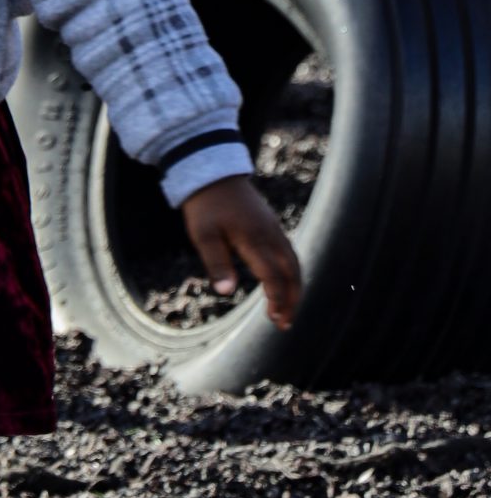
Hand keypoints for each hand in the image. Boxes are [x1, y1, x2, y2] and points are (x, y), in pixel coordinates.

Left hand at [182, 176, 301, 329]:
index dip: (277, 298)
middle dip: (292, 299)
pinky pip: (289, 254)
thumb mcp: (203, 235)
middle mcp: (271, 235)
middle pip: (293, 272)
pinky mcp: (272, 226)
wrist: (213, 173)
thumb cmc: (205, 206)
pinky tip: (283, 285)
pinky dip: (291, 273)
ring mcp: (275, 230)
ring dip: (294, 288)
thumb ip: (216, 263)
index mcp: (255, 239)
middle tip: (285, 324)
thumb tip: (226, 292)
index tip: (275, 319)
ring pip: (294, 263)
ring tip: (287, 310)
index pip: (273, 276)